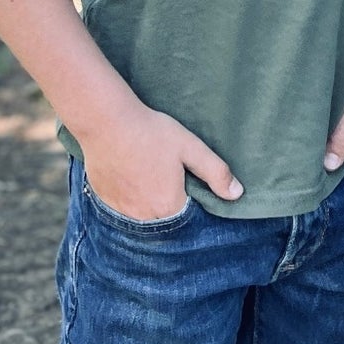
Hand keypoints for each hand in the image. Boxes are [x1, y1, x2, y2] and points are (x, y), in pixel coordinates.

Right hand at [83, 100, 242, 214]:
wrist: (106, 122)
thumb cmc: (151, 132)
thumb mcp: (190, 147)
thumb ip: (215, 172)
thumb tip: (237, 194)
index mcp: (169, 206)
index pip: (189, 218)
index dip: (191, 202)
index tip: (187, 184)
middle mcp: (145, 217)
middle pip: (166, 221)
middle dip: (170, 205)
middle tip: (166, 178)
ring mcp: (122, 212)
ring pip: (144, 218)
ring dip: (150, 206)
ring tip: (150, 179)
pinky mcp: (106, 203)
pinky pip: (124, 212)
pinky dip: (131, 202)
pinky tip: (132, 180)